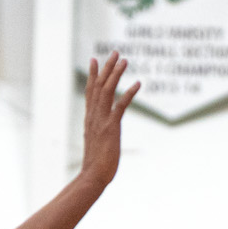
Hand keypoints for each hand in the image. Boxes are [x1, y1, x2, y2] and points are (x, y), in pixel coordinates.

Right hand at [77, 53, 138, 188]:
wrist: (92, 176)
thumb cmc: (95, 166)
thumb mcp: (96, 145)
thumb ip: (98, 135)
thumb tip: (101, 136)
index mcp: (90, 119)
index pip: (90, 92)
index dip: (93, 75)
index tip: (95, 60)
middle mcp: (94, 116)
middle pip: (98, 86)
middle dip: (107, 68)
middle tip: (115, 52)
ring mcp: (102, 120)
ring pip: (107, 91)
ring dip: (116, 74)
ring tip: (124, 59)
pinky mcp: (111, 127)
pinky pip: (120, 105)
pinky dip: (129, 93)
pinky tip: (138, 83)